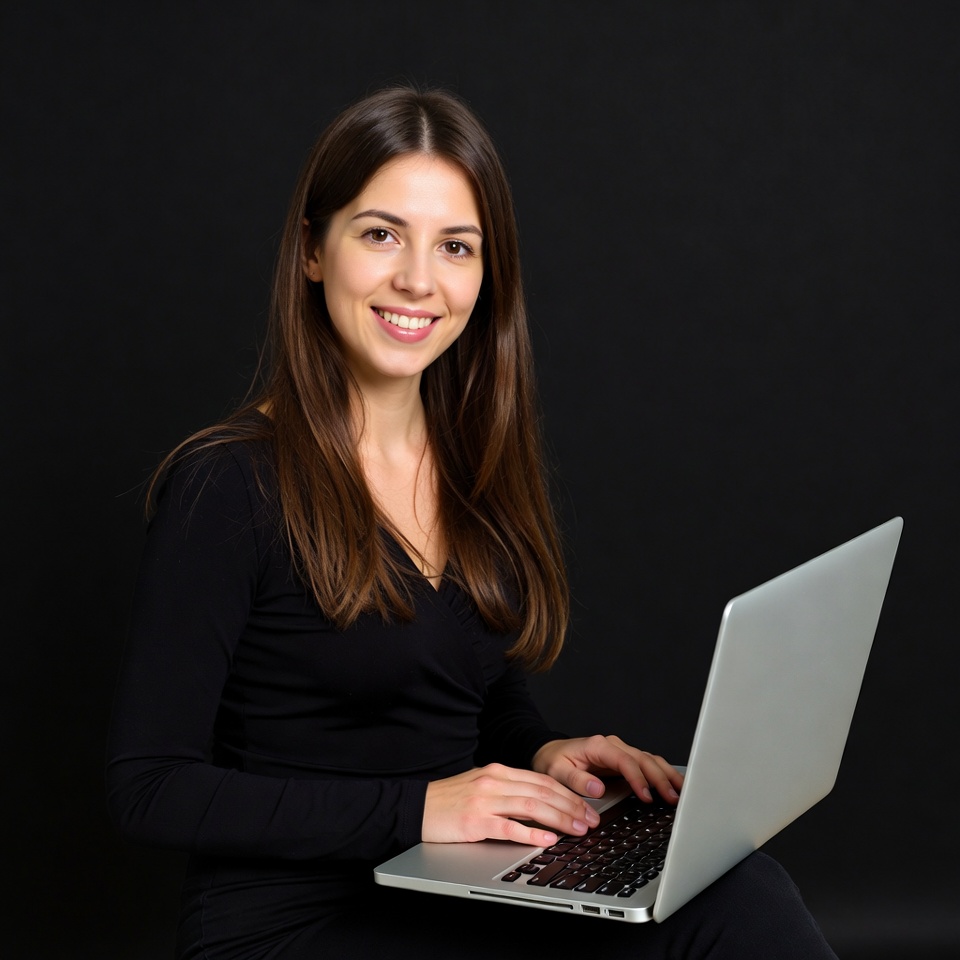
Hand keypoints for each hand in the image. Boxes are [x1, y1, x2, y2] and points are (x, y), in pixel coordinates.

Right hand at [422, 763, 601, 845]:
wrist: (415, 807)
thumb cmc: (448, 801)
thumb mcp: (481, 787)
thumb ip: (508, 791)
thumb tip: (540, 805)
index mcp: (498, 771)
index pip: (542, 780)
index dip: (569, 794)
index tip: (587, 808)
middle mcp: (494, 781)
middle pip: (543, 791)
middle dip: (572, 807)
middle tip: (592, 821)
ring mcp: (484, 800)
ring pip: (531, 806)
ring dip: (560, 819)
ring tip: (578, 830)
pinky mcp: (474, 820)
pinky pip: (508, 826)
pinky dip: (530, 833)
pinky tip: (546, 839)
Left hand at [532, 735, 683, 804]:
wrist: (551, 751)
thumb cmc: (554, 761)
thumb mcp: (557, 771)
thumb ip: (577, 780)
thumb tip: (597, 788)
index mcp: (599, 746)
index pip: (625, 760)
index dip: (638, 778)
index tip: (646, 797)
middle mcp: (613, 746)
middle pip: (643, 759)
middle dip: (660, 778)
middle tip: (672, 799)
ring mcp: (621, 751)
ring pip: (650, 760)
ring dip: (666, 775)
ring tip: (680, 792)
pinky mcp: (624, 760)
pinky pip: (647, 764)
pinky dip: (662, 773)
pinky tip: (673, 784)